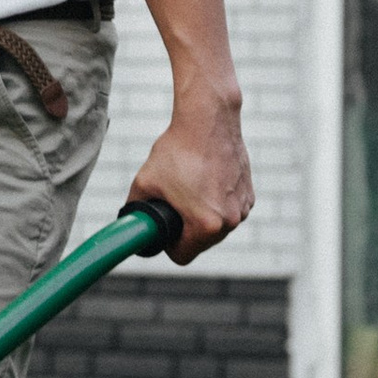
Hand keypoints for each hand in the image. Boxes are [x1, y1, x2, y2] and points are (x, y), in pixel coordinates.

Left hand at [125, 95, 251, 264]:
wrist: (207, 122)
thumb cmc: (177, 153)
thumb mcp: (144, 183)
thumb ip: (134, 209)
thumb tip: (128, 222)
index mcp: (207, 225)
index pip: (182, 255)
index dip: (167, 244)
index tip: (162, 228)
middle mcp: (231, 221)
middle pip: (201, 242)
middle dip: (185, 229)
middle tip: (172, 204)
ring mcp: (243, 207)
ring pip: (217, 226)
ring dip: (202, 215)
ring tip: (188, 189)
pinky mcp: (249, 193)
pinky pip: (228, 209)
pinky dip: (216, 202)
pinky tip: (204, 181)